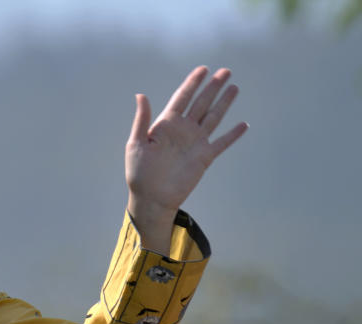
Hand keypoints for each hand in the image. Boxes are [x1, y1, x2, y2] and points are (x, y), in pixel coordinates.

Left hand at [125, 66, 247, 251]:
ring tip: (234, 88)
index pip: (182, 98)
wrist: (151, 198)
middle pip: (201, 103)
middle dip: (213, 87)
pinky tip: (243, 124)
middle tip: (226, 71)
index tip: (203, 69)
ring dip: (224, 103)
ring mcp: (195, 143)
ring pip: (213, 117)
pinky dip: (232, 134)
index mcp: (166, 124)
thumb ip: (142, 120)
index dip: (192, 83)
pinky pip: (221, 143)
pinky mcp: (204, 157)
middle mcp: (183, 130)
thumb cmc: (139, 172)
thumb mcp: (136, 144)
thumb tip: (141, 95)